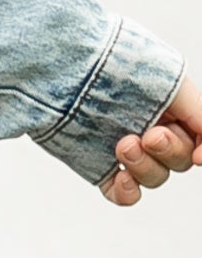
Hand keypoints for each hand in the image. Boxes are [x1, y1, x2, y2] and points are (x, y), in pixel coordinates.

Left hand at [101, 71, 199, 207]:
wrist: (68, 67)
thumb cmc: (118, 64)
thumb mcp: (171, 82)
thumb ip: (200, 113)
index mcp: (174, 109)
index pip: (199, 140)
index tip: (197, 156)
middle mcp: (153, 130)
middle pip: (179, 161)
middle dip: (169, 151)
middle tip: (150, 135)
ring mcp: (127, 150)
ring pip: (155, 177)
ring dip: (145, 168)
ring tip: (124, 145)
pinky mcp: (100, 164)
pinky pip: (123, 193)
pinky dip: (128, 192)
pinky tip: (122, 179)